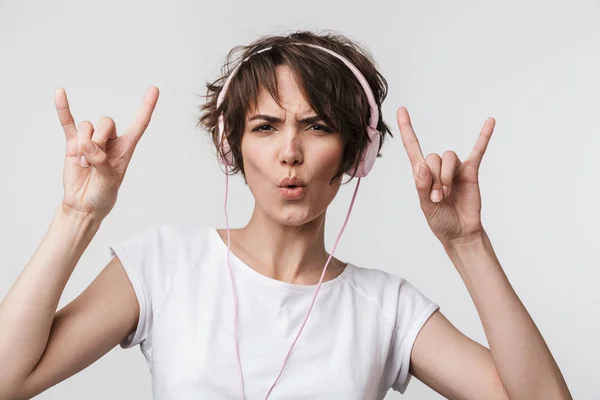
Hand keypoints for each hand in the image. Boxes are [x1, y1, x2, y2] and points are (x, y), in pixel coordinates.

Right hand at [56, 87, 158, 219]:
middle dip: (98, 139)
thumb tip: (88, 146)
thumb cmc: (103, 195)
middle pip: (106, 122)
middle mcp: (110, 141)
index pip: (139, 124)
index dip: (146, 107)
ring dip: (83, 145)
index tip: (155, 89)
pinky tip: (60, 93)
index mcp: (126, 148)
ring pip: (88, 126)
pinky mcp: (73, 144)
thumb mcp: (109, 182)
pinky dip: (63, 109)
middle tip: (93, 160)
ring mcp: (91, 141)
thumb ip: (102, 163)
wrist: (83, 205)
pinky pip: (68, 123)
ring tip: (83, 165)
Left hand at [397, 107, 494, 245]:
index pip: (412, 147)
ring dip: (446, 176)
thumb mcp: (425, 207)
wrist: (460, 233)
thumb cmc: (440, 221)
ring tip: (447, 194)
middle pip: (434, 157)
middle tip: (438, 197)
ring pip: (449, 157)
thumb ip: (421, 186)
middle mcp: (437, 168)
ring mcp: (455, 169)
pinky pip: (478, 151)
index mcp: (422, 174)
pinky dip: (484, 136)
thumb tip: (421, 165)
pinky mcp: (471, 172)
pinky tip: (490, 122)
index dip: (406, 129)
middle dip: (434, 178)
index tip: (401, 109)